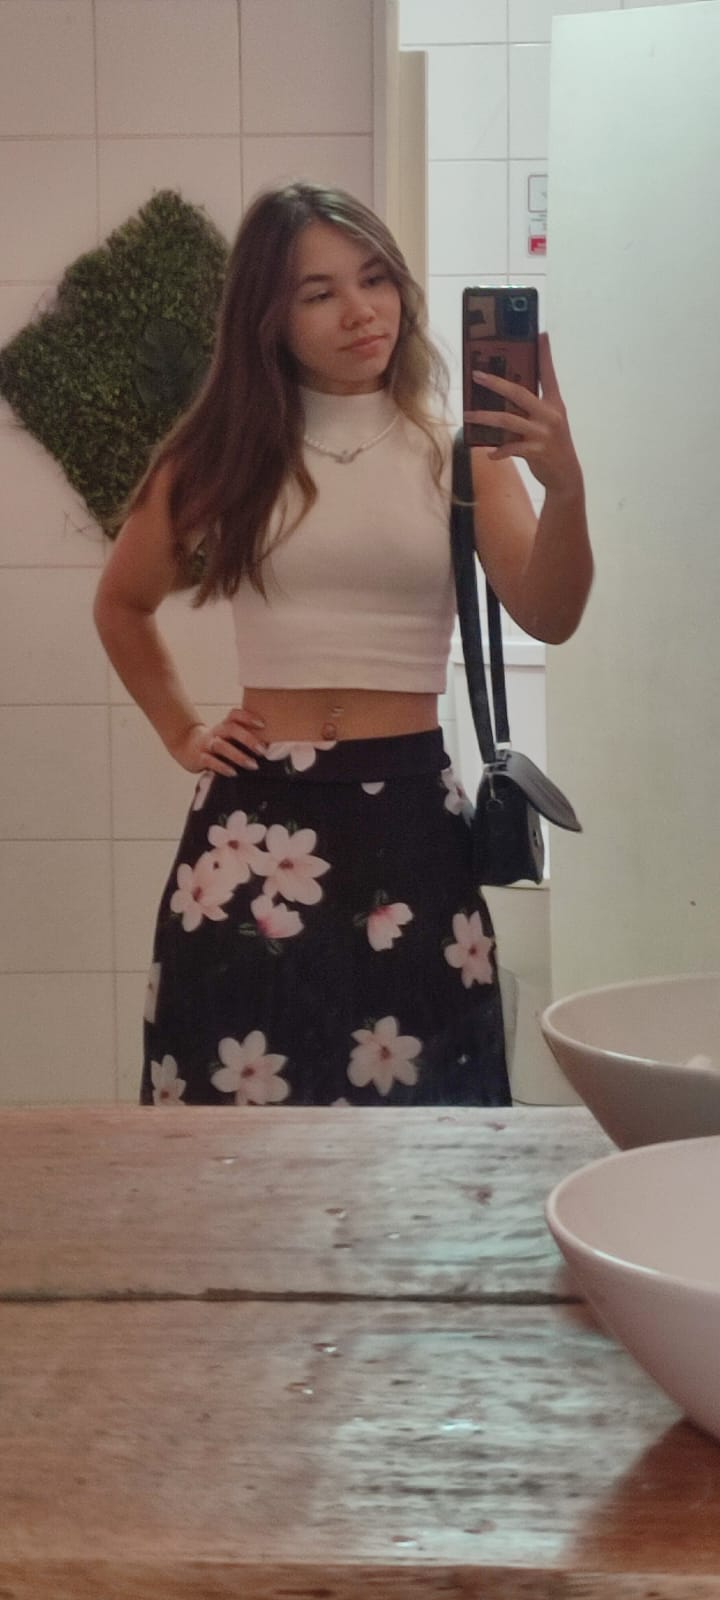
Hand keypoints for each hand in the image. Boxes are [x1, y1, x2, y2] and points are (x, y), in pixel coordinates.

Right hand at [170, 708, 266, 775]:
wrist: (186, 747)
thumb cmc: (216, 742)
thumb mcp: (228, 736)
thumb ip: (245, 738)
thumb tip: (271, 746)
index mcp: (224, 725)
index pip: (235, 715)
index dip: (248, 717)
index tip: (262, 724)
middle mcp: (216, 732)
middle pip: (231, 729)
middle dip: (248, 739)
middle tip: (262, 750)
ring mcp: (206, 744)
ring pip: (221, 746)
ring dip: (238, 756)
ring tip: (253, 765)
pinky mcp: (199, 758)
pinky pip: (210, 761)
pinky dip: (222, 767)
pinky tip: (233, 773)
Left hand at [465, 332, 583, 496]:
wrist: (566, 476)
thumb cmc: (552, 446)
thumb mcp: (549, 423)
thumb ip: (532, 409)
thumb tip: (504, 397)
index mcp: (554, 403)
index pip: (548, 374)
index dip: (544, 354)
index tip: (540, 334)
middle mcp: (550, 414)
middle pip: (518, 392)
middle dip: (495, 383)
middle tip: (476, 375)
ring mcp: (543, 433)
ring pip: (508, 420)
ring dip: (485, 417)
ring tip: (468, 416)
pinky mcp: (536, 451)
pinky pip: (511, 448)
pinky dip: (499, 451)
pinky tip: (489, 453)